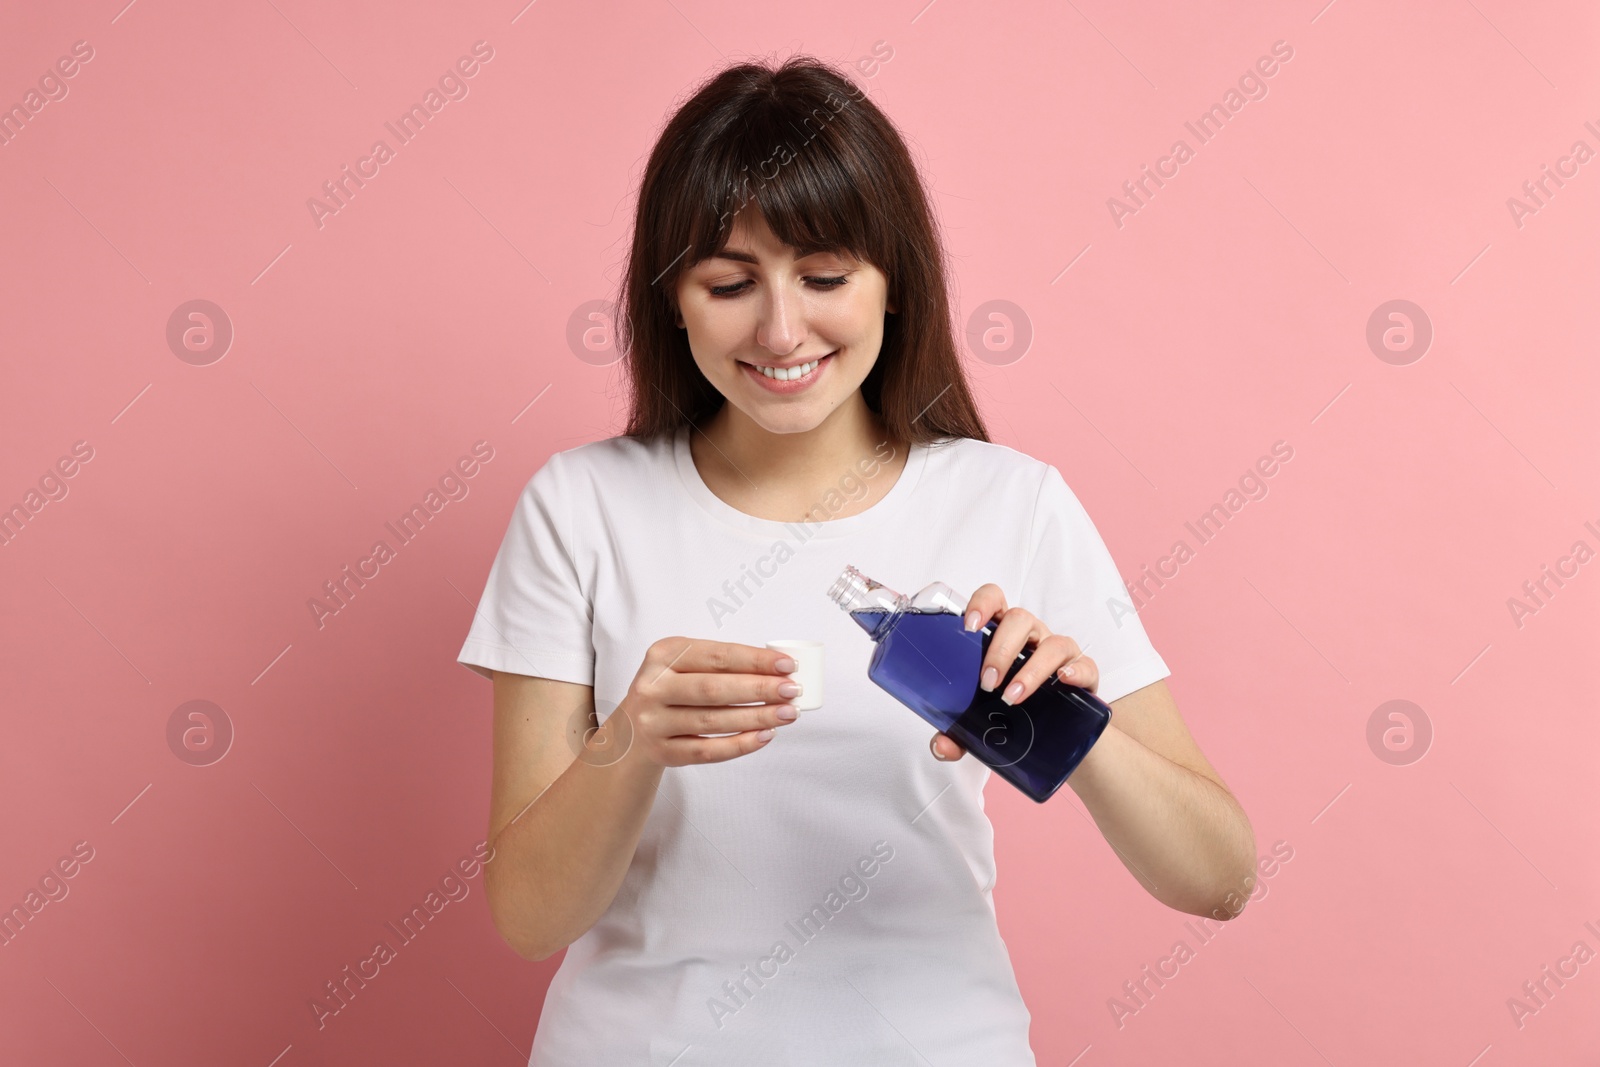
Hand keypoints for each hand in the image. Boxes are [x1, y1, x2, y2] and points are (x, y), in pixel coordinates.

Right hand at [609, 638, 802, 767]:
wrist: (630, 732)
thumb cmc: (671, 690)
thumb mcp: (684, 666)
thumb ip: (722, 665)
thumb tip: (778, 670)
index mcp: (662, 655)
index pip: (716, 655)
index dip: (754, 660)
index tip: (787, 665)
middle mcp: (652, 686)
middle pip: (713, 689)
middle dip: (759, 689)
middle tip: (792, 691)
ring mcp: (653, 722)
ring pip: (712, 721)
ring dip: (756, 717)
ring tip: (787, 713)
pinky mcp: (662, 752)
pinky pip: (707, 751)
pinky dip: (740, 744)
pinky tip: (765, 736)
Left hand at [929, 583, 1099, 762]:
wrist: (1057, 736)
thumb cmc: (1012, 712)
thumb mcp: (980, 721)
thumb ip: (956, 733)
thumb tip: (942, 748)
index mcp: (1001, 635)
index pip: (994, 599)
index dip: (982, 603)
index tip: (969, 626)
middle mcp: (1031, 636)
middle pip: (1019, 619)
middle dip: (1001, 650)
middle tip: (987, 683)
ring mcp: (1059, 652)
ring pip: (1052, 643)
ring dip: (1031, 669)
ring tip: (1013, 697)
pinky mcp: (1084, 673)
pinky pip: (1085, 664)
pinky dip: (1076, 670)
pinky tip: (1064, 681)